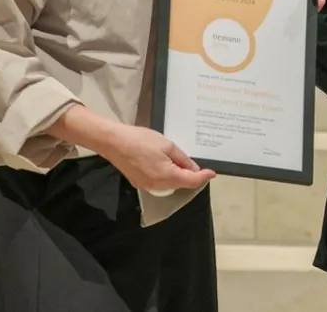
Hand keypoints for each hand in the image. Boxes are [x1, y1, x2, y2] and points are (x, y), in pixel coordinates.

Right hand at [100, 124, 215, 193]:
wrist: (114, 143)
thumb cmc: (141, 141)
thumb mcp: (167, 145)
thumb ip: (182, 159)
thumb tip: (194, 169)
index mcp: (167, 176)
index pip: (191, 181)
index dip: (203, 177)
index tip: (212, 173)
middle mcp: (157, 186)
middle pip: (181, 185)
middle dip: (191, 176)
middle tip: (197, 165)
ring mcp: (147, 186)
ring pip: (170, 185)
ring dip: (179, 176)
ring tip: (182, 163)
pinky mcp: (139, 183)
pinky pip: (159, 183)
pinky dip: (167, 176)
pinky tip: (168, 165)